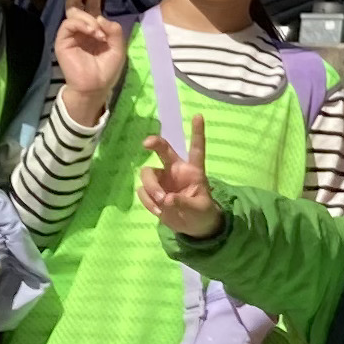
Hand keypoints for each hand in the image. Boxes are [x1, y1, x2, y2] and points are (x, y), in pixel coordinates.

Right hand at [54, 0, 129, 125]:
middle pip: (77, 3)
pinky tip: (93, 31)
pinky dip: (82, 24)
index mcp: (94, 29)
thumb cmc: (106, 69)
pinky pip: (70, 24)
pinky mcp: (62, 41)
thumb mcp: (118, 47)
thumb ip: (114, 30)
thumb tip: (101, 18)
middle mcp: (81, 29)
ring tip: (98, 28)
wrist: (95, 86)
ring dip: (88, 16)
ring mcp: (71, 34)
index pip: (92, 6)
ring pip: (74, 13)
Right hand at [139, 119, 219, 238]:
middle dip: (154, 143)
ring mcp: (162, 180)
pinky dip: (148, 202)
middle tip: (146, 144)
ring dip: (151, 188)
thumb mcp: (199, 209)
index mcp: (193, 170)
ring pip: (147, 173)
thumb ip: (185, 203)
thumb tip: (167, 199)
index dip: (197, 132)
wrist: (192, 228)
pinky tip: (159, 211)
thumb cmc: (201, 213)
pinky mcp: (152, 192)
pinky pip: (143, 192)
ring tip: (162, 203)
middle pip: (163, 151)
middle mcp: (175, 171)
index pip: (196, 148)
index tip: (199, 116)